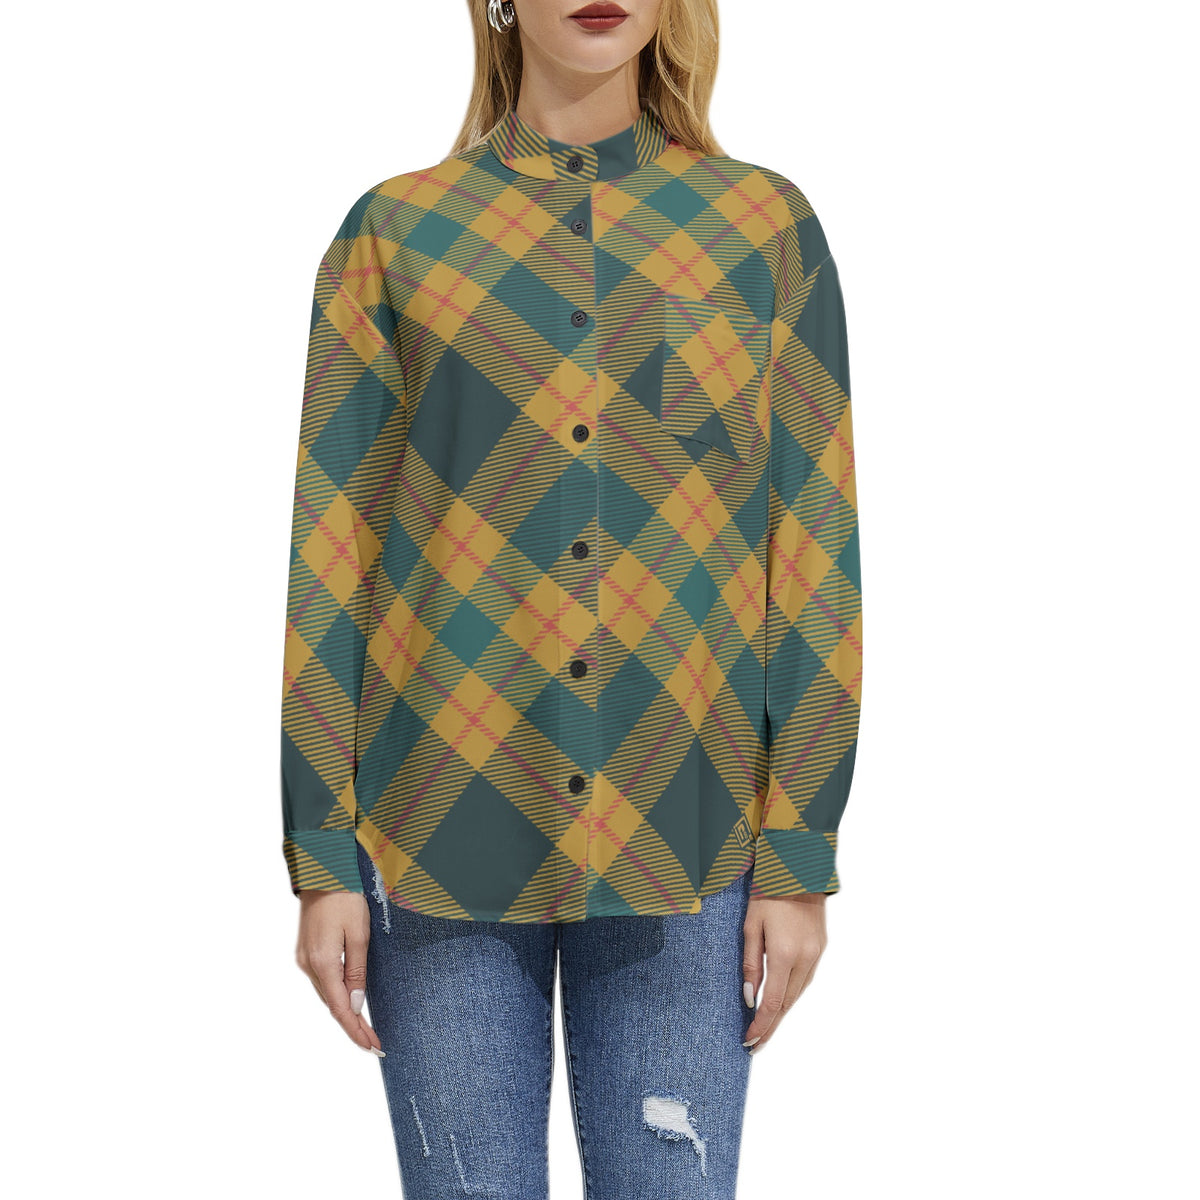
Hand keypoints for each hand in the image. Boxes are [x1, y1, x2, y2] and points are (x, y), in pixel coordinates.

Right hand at [295, 891, 384, 1055]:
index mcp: (322, 962)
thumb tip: (354, 1006)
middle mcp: (308, 965)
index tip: (372, 1047)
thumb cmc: (345, 898)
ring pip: (326, 994)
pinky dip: (336, 996)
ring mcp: (304, 959)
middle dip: (353, 1026)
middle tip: (374, 1044)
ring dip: (344, 1013)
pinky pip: (323, 981)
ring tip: (364, 1029)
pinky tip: (348, 1002)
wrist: (323, 871)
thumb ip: (357, 972)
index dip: (356, 1030)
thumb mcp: (360, 933)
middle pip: (332, 1005)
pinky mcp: (306, 951)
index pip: (340, 1008)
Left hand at [741, 893, 827, 1053]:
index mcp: (785, 954)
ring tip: (766, 1028)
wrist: (799, 869)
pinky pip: (805, 979)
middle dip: (771, 1026)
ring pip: (798, 993)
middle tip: (755, 1044)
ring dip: (782, 1012)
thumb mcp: (751, 926)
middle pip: (787, 1003)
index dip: (761, 1024)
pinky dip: (792, 994)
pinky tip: (781, 1001)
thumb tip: (749, 997)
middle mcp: (805, 958)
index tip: (749, 1040)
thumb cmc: (768, 893)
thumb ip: (750, 963)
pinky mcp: (821, 947)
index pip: (772, 1001)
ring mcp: (816, 954)